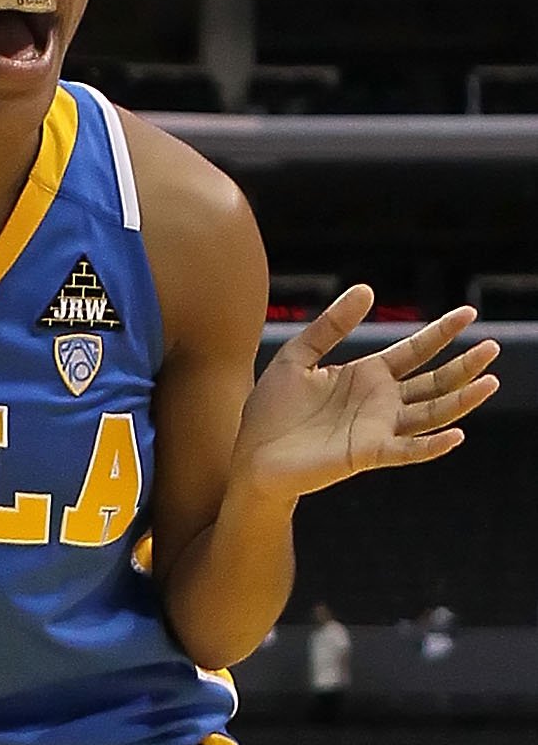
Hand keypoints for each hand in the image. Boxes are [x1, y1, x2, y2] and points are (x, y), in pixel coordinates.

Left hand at [232, 291, 499, 503]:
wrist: (251, 456)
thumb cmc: (272, 410)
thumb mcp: (298, 356)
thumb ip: (331, 325)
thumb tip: (367, 289)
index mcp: (366, 375)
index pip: (414, 351)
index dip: (441, 333)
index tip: (469, 313)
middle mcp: (380, 403)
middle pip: (433, 382)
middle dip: (463, 366)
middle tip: (493, 347)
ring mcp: (377, 429)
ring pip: (430, 414)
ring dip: (461, 401)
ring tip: (490, 382)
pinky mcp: (366, 454)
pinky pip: (406, 451)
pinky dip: (431, 446)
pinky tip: (455, 436)